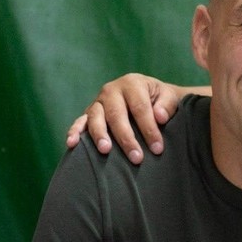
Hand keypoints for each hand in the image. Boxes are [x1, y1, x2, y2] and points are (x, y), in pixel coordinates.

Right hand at [66, 73, 183, 164]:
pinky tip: (71, 144)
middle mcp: (112, 90)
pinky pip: (80, 122)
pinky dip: (74, 131)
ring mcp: (98, 102)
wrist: (149, 97)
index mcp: (133, 83)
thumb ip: (167, 105)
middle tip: (136, 158)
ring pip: (96, 117)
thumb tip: (159, 117)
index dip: (149, 128)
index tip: (158, 148)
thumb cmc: (161, 101)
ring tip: (106, 150)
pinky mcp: (89, 113)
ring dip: (100, 135)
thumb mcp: (170, 98)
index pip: (140, 107)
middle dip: (126, 138)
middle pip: (116, 114)